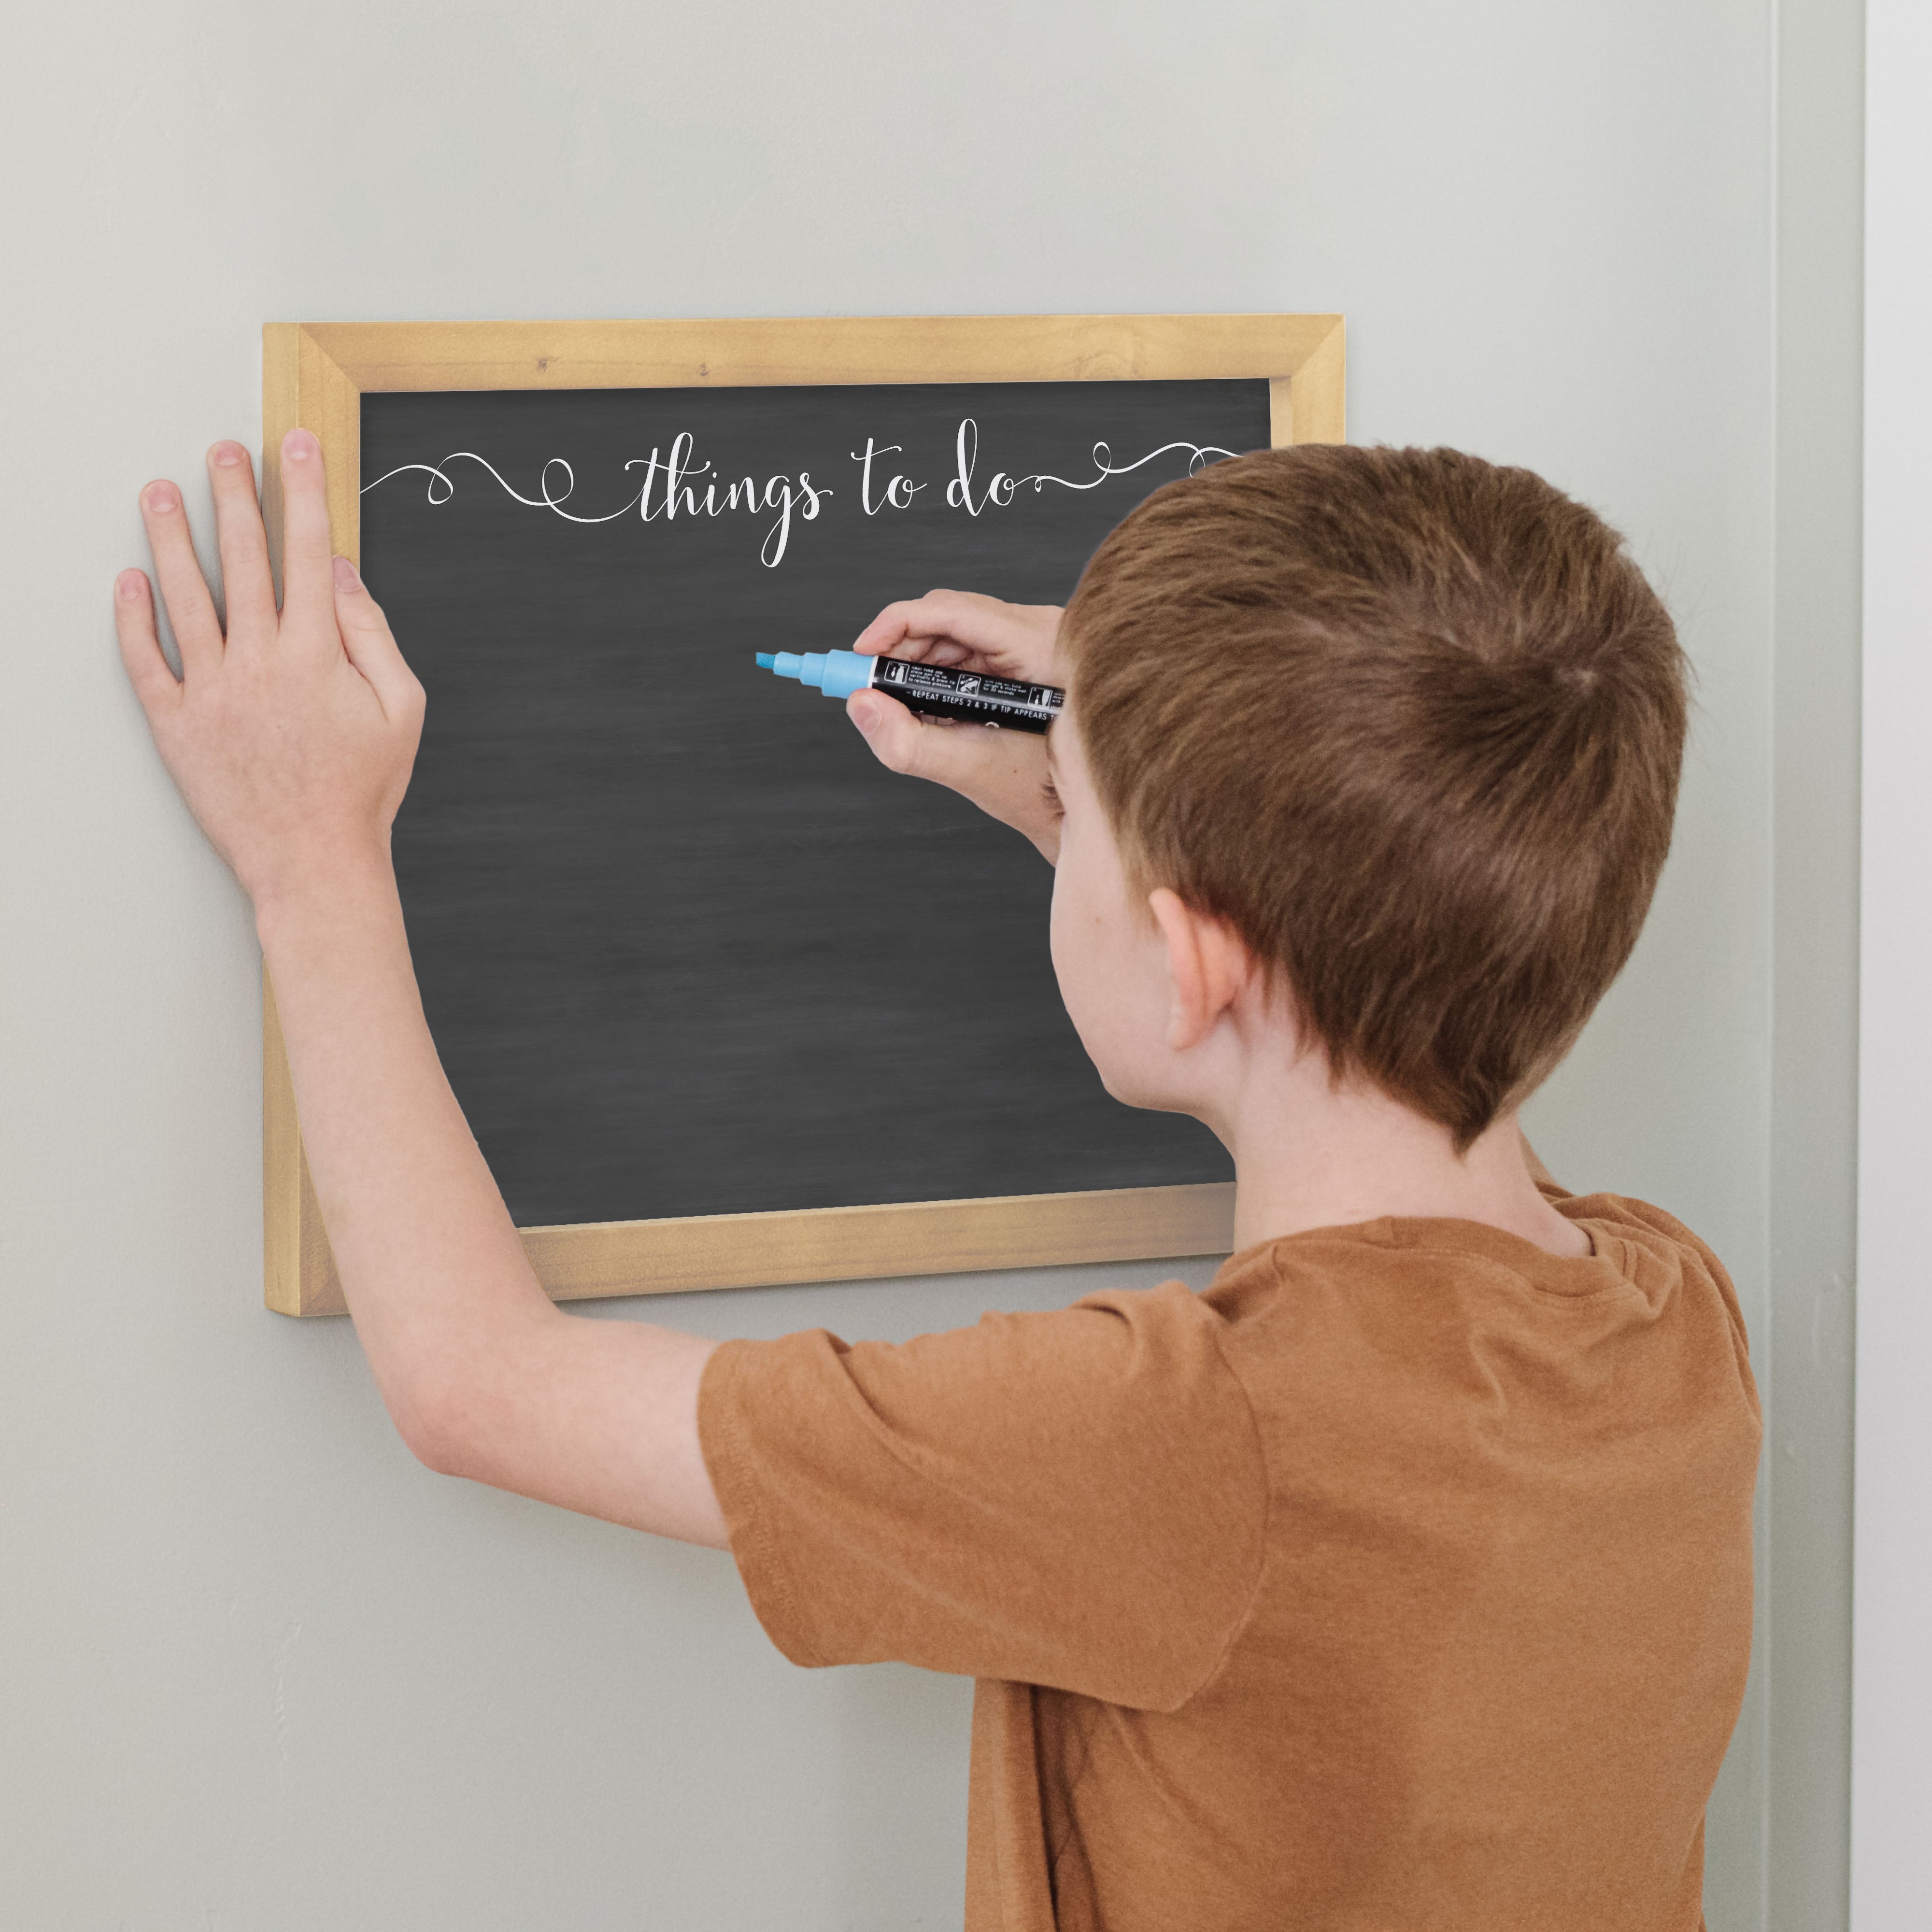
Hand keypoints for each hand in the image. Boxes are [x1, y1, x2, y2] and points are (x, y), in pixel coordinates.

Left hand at [115, 430, 424, 911]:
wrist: (313, 862)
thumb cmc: (362, 791)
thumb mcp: (401, 711)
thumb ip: (374, 636)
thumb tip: (342, 576)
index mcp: (318, 655)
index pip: (308, 552)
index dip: (304, 492)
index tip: (295, 448)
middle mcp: (260, 661)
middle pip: (243, 559)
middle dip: (235, 496)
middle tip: (222, 452)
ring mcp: (213, 690)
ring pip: (184, 596)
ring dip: (170, 538)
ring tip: (159, 493)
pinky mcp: (176, 723)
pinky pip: (146, 660)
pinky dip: (133, 618)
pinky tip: (130, 582)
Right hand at [845, 589, 1065, 860]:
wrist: (1082, 812)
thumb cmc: (1042, 796)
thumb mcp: (969, 770)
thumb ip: (908, 743)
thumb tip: (860, 704)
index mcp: (1040, 646)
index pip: (952, 610)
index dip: (896, 625)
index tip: (861, 655)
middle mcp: (1043, 632)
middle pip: (950, 617)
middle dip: (901, 650)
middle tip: (867, 684)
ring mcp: (1037, 642)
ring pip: (956, 632)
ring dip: (916, 663)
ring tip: (894, 701)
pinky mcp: (1028, 657)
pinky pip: (970, 649)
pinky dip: (938, 673)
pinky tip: (924, 703)